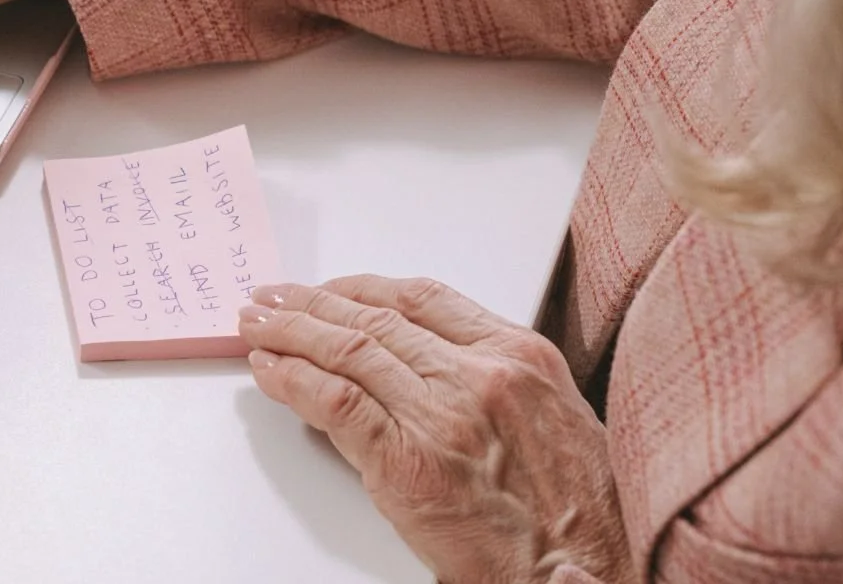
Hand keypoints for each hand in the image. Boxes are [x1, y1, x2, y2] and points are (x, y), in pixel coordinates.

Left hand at [235, 276, 632, 583]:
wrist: (584, 574)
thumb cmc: (579, 517)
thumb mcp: (552, 419)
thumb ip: (490, 383)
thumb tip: (413, 369)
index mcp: (519, 356)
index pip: (422, 297)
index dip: (363, 287)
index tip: (331, 288)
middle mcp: (479, 374)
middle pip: (375, 318)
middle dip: (314, 303)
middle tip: (275, 298)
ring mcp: (442, 414)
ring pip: (348, 350)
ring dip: (291, 333)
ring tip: (258, 325)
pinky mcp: (408, 461)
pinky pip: (334, 402)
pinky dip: (293, 381)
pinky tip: (270, 372)